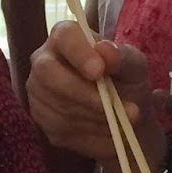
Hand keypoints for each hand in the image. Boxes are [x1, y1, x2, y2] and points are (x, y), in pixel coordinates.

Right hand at [26, 20, 163, 172]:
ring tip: (124, 123)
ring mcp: (38, 93)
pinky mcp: (41, 121)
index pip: (64, 37)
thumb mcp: (134, 66)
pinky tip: (111, 134)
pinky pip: (62, 131)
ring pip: (58, 107)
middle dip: (83, 94)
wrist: (122, 112)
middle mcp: (43, 61)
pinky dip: (91, 135)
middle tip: (115, 109)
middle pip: (48, 75)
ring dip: (95, 118)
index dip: (79, 54)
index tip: (99, 71)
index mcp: (65, 37)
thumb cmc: (125, 79)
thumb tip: (106, 51)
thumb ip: (123, 57)